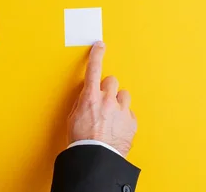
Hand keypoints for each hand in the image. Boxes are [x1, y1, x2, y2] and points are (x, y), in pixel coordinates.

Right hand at [68, 41, 137, 156]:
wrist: (96, 158)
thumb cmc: (82, 141)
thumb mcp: (73, 118)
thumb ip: (82, 103)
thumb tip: (87, 96)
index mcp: (91, 97)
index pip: (94, 69)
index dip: (96, 55)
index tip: (99, 46)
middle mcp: (108, 100)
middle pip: (112, 81)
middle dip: (108, 88)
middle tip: (103, 100)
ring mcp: (122, 111)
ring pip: (124, 95)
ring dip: (118, 102)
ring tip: (111, 115)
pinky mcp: (131, 122)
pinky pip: (129, 112)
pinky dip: (124, 117)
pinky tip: (116, 126)